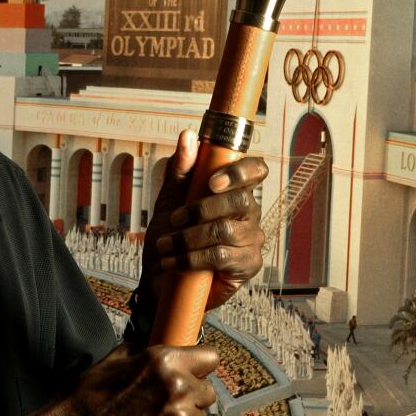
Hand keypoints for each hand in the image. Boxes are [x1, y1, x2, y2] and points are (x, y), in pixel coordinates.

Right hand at [67, 343, 217, 415]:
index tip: (195, 373)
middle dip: (193, 395)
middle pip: (209, 391)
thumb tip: (164, 346)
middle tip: (168, 402)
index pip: (211, 358)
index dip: (201, 367)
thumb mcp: (118, 357)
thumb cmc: (92, 396)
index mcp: (166, 361)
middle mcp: (179, 387)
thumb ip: (148, 351)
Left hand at [141, 129, 267, 309]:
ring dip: (188, 238)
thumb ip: (180, 171)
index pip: (256, 170)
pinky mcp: (247, 265)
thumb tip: (188, 136)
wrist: (160, 280)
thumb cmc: (170, 237)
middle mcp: (249, 214)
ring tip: (165, 246)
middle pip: (241, 201)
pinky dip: (190, 258)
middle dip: (201, 210)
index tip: (212, 182)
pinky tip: (173, 262)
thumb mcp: (169, 201)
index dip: (240, 172)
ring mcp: (251, 240)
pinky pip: (221, 256)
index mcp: (235, 191)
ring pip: (225, 231)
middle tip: (174, 220)